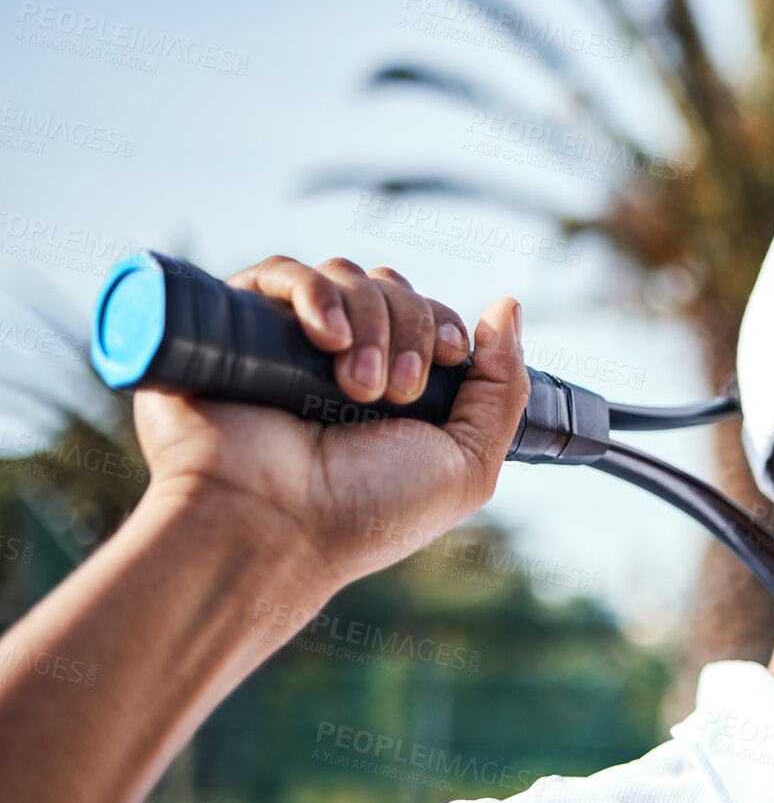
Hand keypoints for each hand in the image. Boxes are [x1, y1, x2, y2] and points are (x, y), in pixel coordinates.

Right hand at [131, 256, 528, 593]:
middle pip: (392, 287)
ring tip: (357, 388)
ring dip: (370, 323)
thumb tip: (507, 306)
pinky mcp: (237, 327)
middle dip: (411, 328)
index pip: (428, 314)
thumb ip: (503, 388)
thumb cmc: (369, 512)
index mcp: (394, 388)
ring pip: (345, 276)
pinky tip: (325, 340)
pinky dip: (313, 293)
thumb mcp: (467, 463)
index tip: (450, 359)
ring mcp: (288, 341)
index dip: (445, 325)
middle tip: (397, 394)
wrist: (275, 530)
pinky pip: (278, 272)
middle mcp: (341, 359)